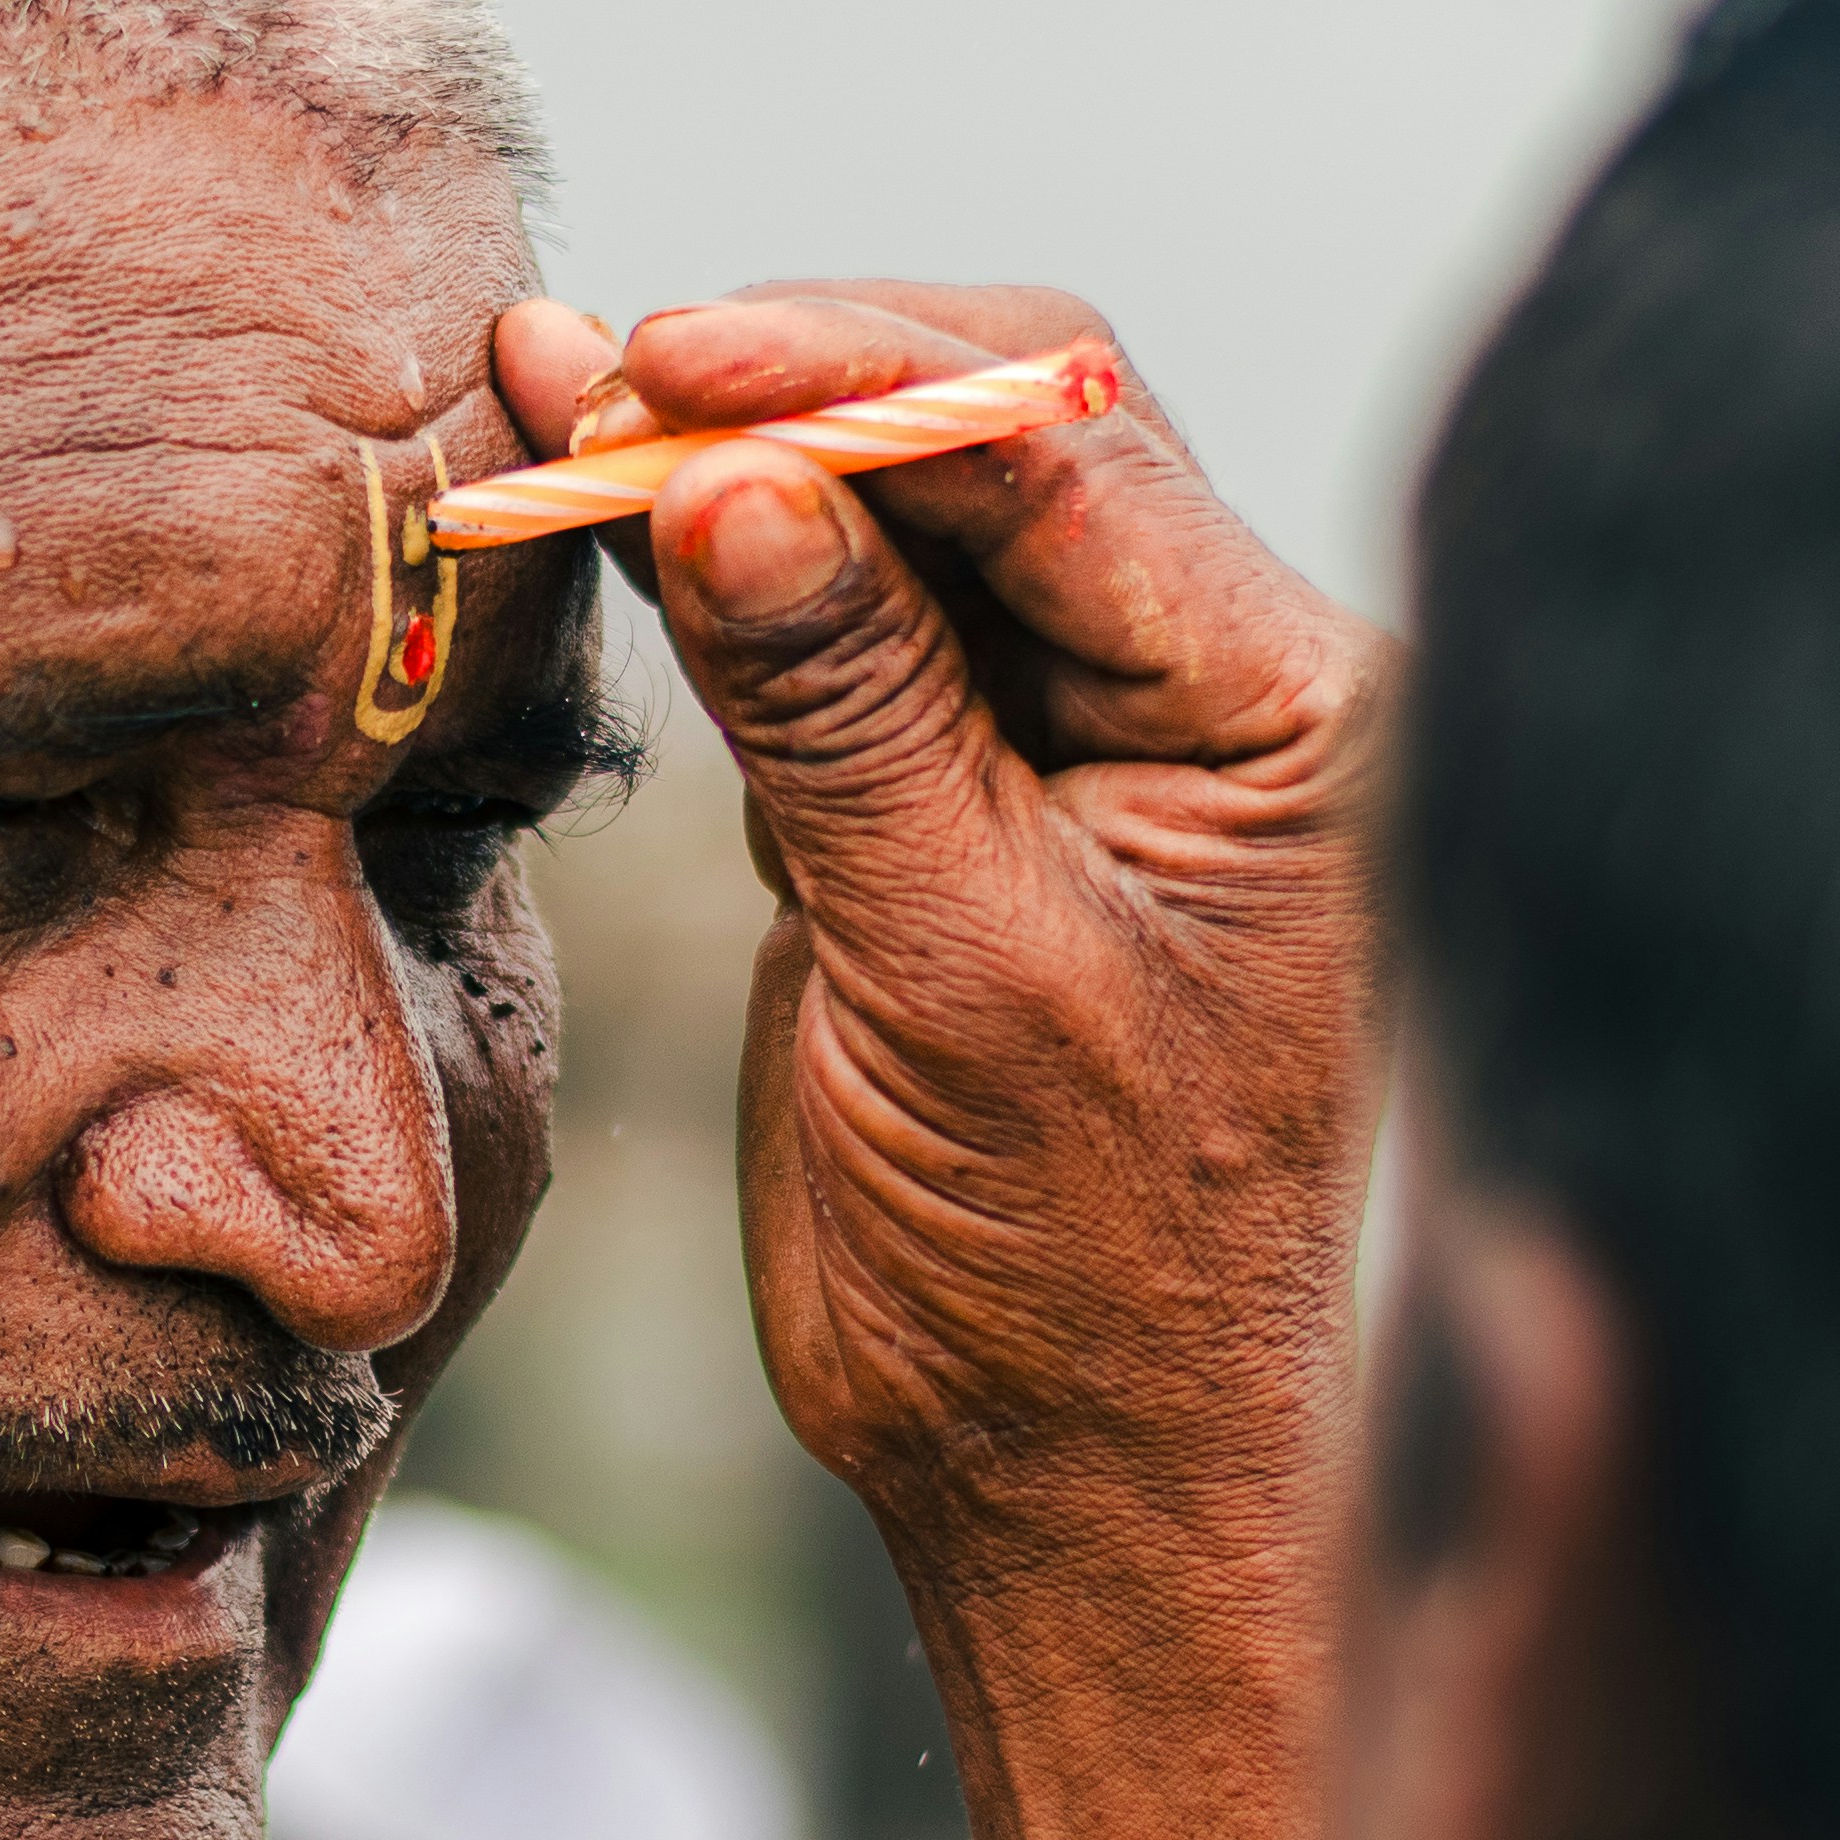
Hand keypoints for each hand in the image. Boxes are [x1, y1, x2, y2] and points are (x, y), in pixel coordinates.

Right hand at [490, 286, 1383, 1549]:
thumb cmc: (1070, 1270)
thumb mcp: (954, 970)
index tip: (676, 360)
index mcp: (1285, 711)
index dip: (860, 383)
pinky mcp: (958, 792)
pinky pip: (838, 628)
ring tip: (554, 395)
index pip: (1068, 457)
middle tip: (602, 375)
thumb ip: (848, 715)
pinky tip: (588, 494)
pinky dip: (714, 566)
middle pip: (996, 435)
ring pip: (903, 516)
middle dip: (793, 392)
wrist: (1070, 1478)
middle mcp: (1209, 686)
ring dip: (731, 459)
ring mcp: (1082, 731)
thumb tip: (726, 479)